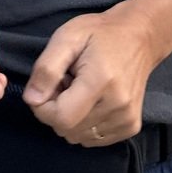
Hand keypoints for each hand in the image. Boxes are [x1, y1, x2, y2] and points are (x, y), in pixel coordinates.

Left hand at [23, 6, 157, 146]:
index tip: (48, 85)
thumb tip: (31, 100)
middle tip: (66, 82)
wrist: (139, 36)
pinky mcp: (131, 127)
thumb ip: (47, 68)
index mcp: (101, 82)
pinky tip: (92, 100)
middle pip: (68, 130)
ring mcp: (127, 119)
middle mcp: (118, 106)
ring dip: (71, 117)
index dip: (44, 107)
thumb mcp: (67, 37)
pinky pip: (93, 138)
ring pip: (78, 137)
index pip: (61, 118)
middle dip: (56, 110)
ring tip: (80, 89)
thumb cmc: (99, 33)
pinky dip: (84, 124)